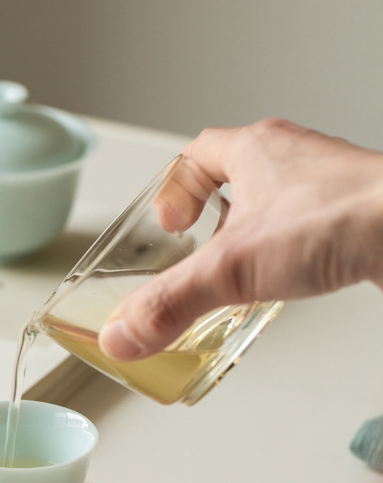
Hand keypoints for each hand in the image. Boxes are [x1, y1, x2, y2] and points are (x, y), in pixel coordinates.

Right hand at [98, 118, 382, 360]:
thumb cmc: (343, 218)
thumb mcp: (235, 268)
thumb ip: (172, 302)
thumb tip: (124, 333)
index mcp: (256, 149)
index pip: (199, 152)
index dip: (175, 188)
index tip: (169, 225)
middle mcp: (295, 159)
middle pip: (241, 175)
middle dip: (217, 215)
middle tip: (204, 249)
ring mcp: (333, 185)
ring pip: (282, 201)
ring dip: (259, 233)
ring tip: (247, 271)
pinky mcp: (361, 215)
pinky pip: (318, 226)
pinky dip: (299, 251)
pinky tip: (298, 281)